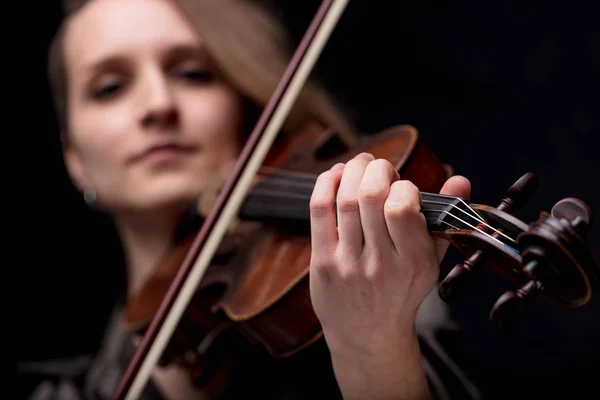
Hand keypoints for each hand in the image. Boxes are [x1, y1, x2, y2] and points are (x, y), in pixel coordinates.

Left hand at [308, 152, 469, 398]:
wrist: (368, 335)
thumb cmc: (401, 292)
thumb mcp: (430, 262)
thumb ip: (444, 219)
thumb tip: (460, 180)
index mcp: (413, 262)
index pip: (402, 207)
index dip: (402, 186)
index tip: (402, 188)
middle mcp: (380, 264)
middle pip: (370, 197)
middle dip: (375, 169)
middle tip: (379, 168)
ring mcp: (348, 264)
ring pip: (345, 200)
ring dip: (352, 171)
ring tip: (360, 165)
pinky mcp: (323, 263)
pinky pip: (320, 212)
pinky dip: (326, 185)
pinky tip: (336, 175)